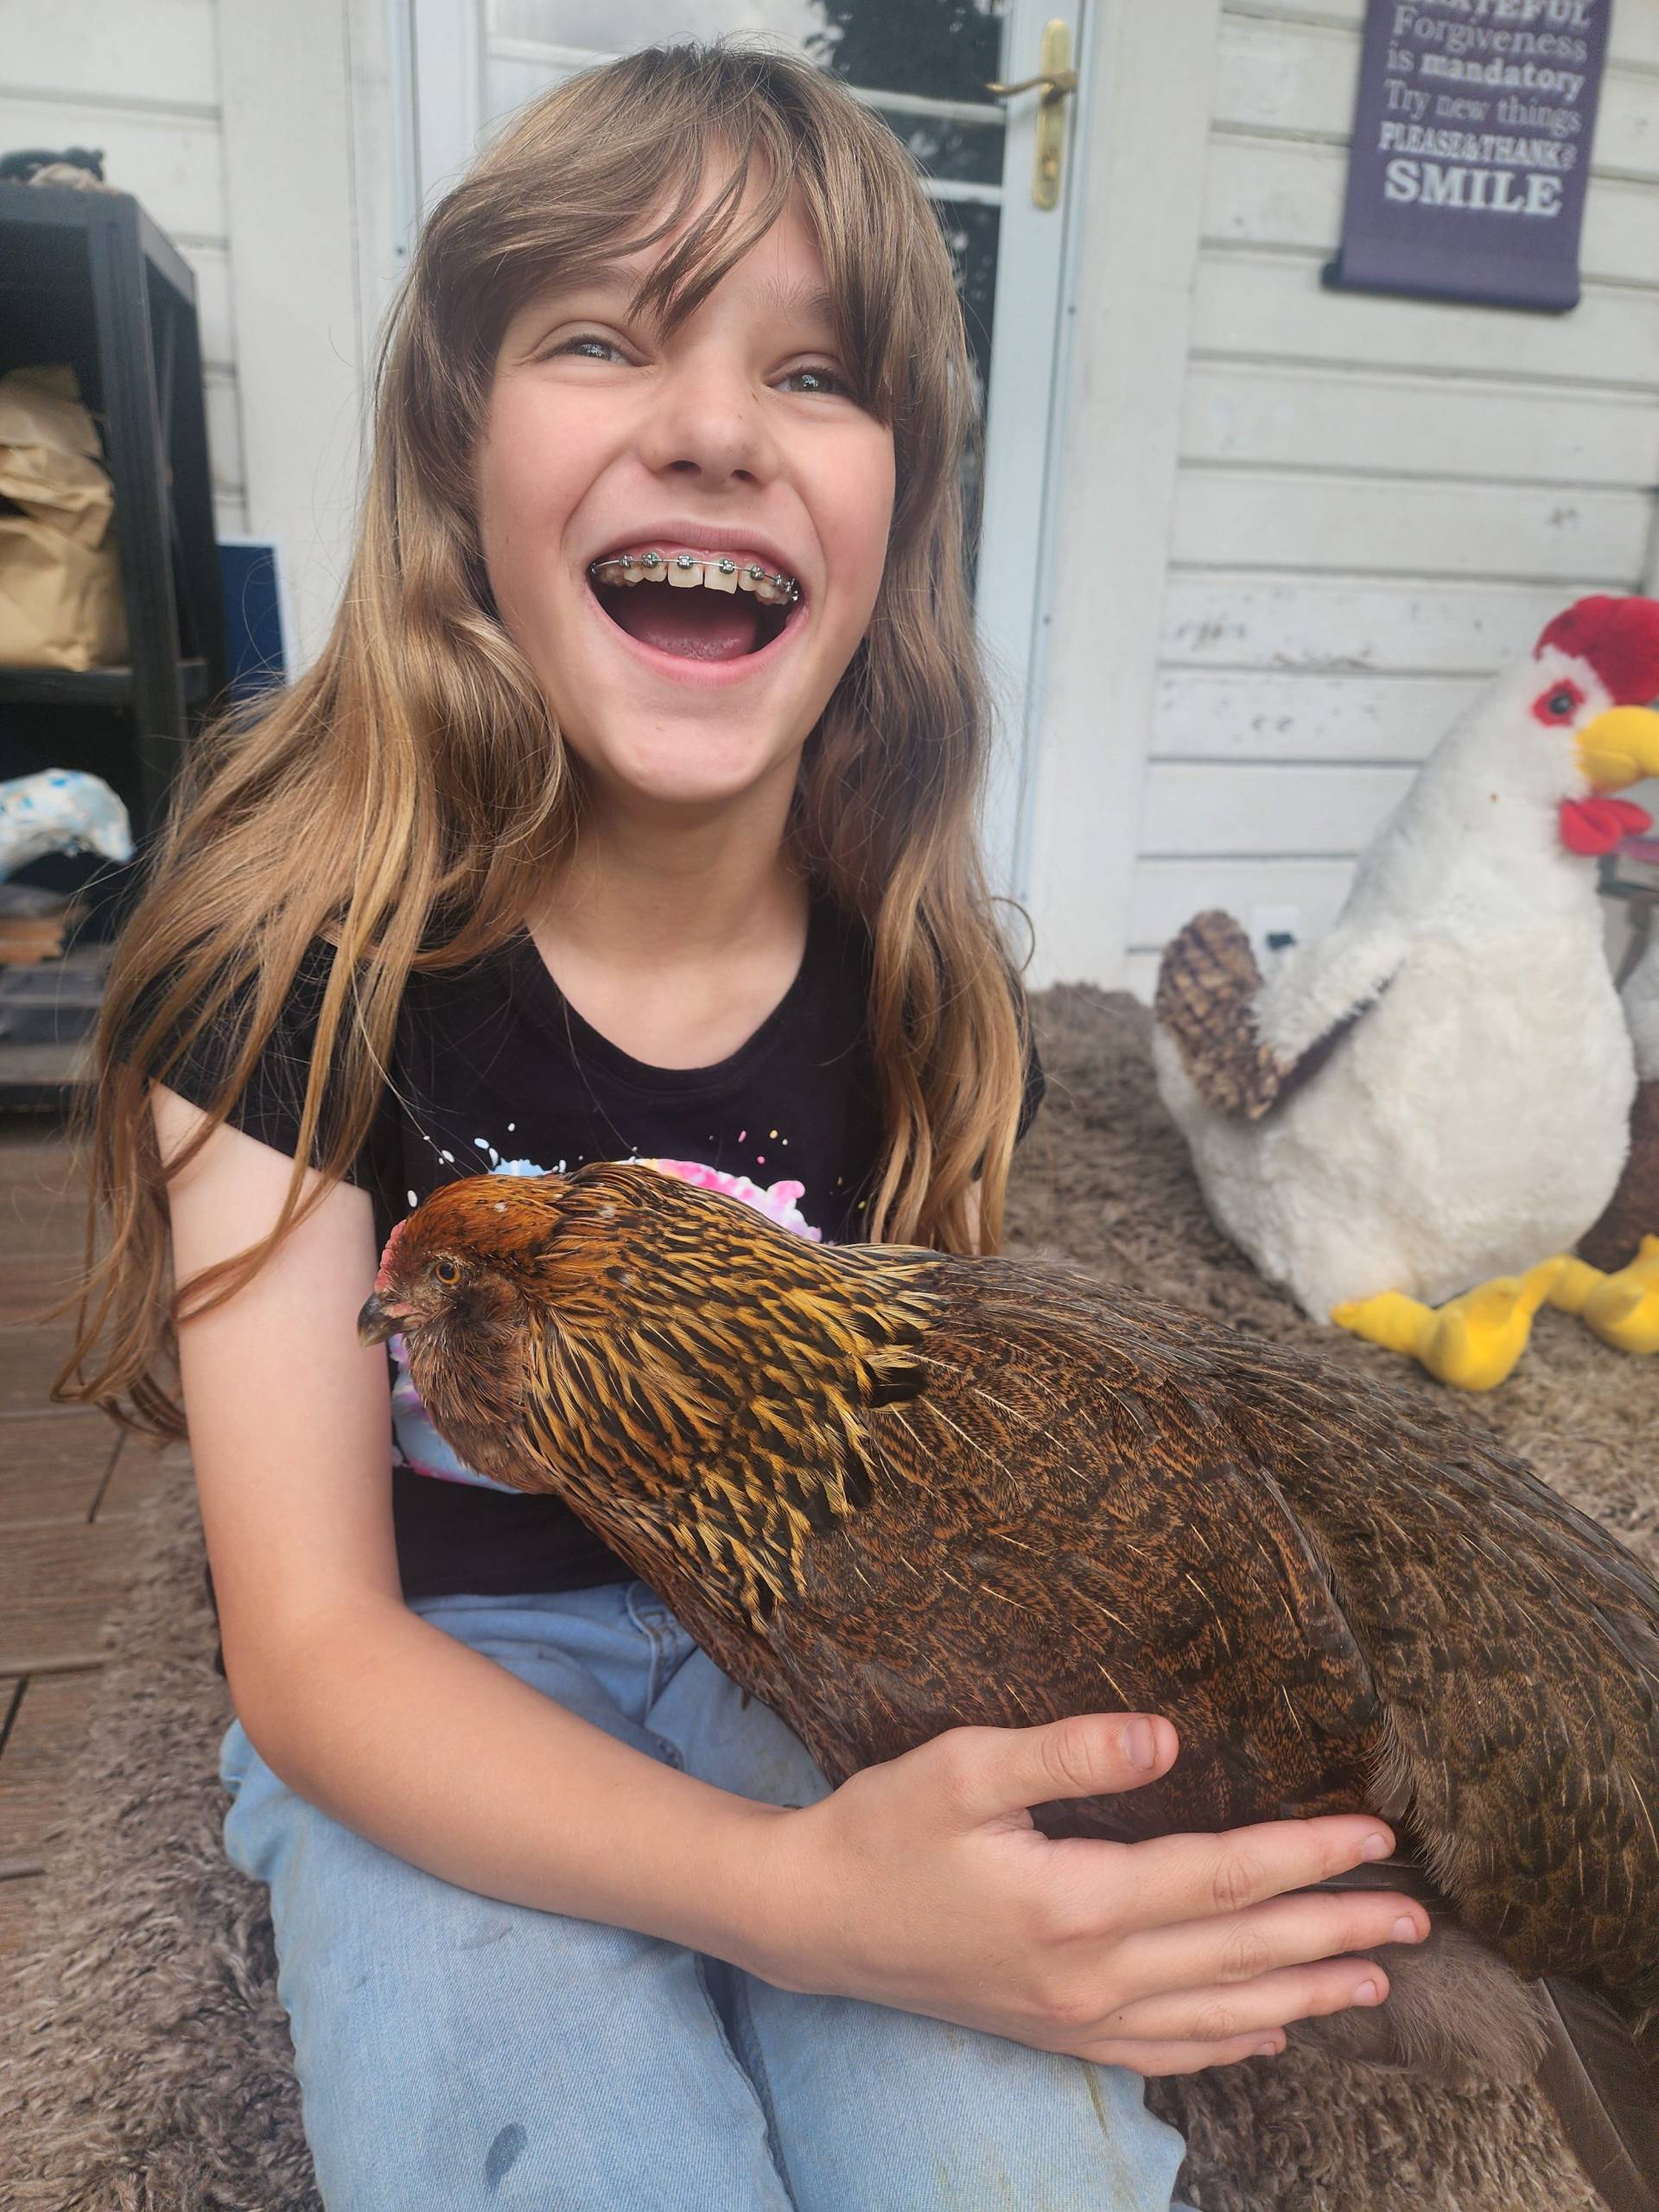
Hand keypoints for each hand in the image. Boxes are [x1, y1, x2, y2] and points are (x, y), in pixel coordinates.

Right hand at [747, 1713, 1428, 2075]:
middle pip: (1241, 1952)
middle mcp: (1091, 1974)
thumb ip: (1070, 1750)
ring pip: (1220, 2012)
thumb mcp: (965, 1765)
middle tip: (1416, 1919)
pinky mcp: (1055, 2031)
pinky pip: (1167, 2049)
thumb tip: (1167, 1736)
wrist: (812, 1919)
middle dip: (1336, 1931)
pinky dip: (1230, 2042)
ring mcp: (1077, 2015)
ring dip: (1304, 1993)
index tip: (1375, 1834)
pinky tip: (1266, 2033)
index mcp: (1078, 1902)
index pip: (1222, 1876)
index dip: (1305, 1854)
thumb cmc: (883, 1828)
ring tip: (1374, 1980)